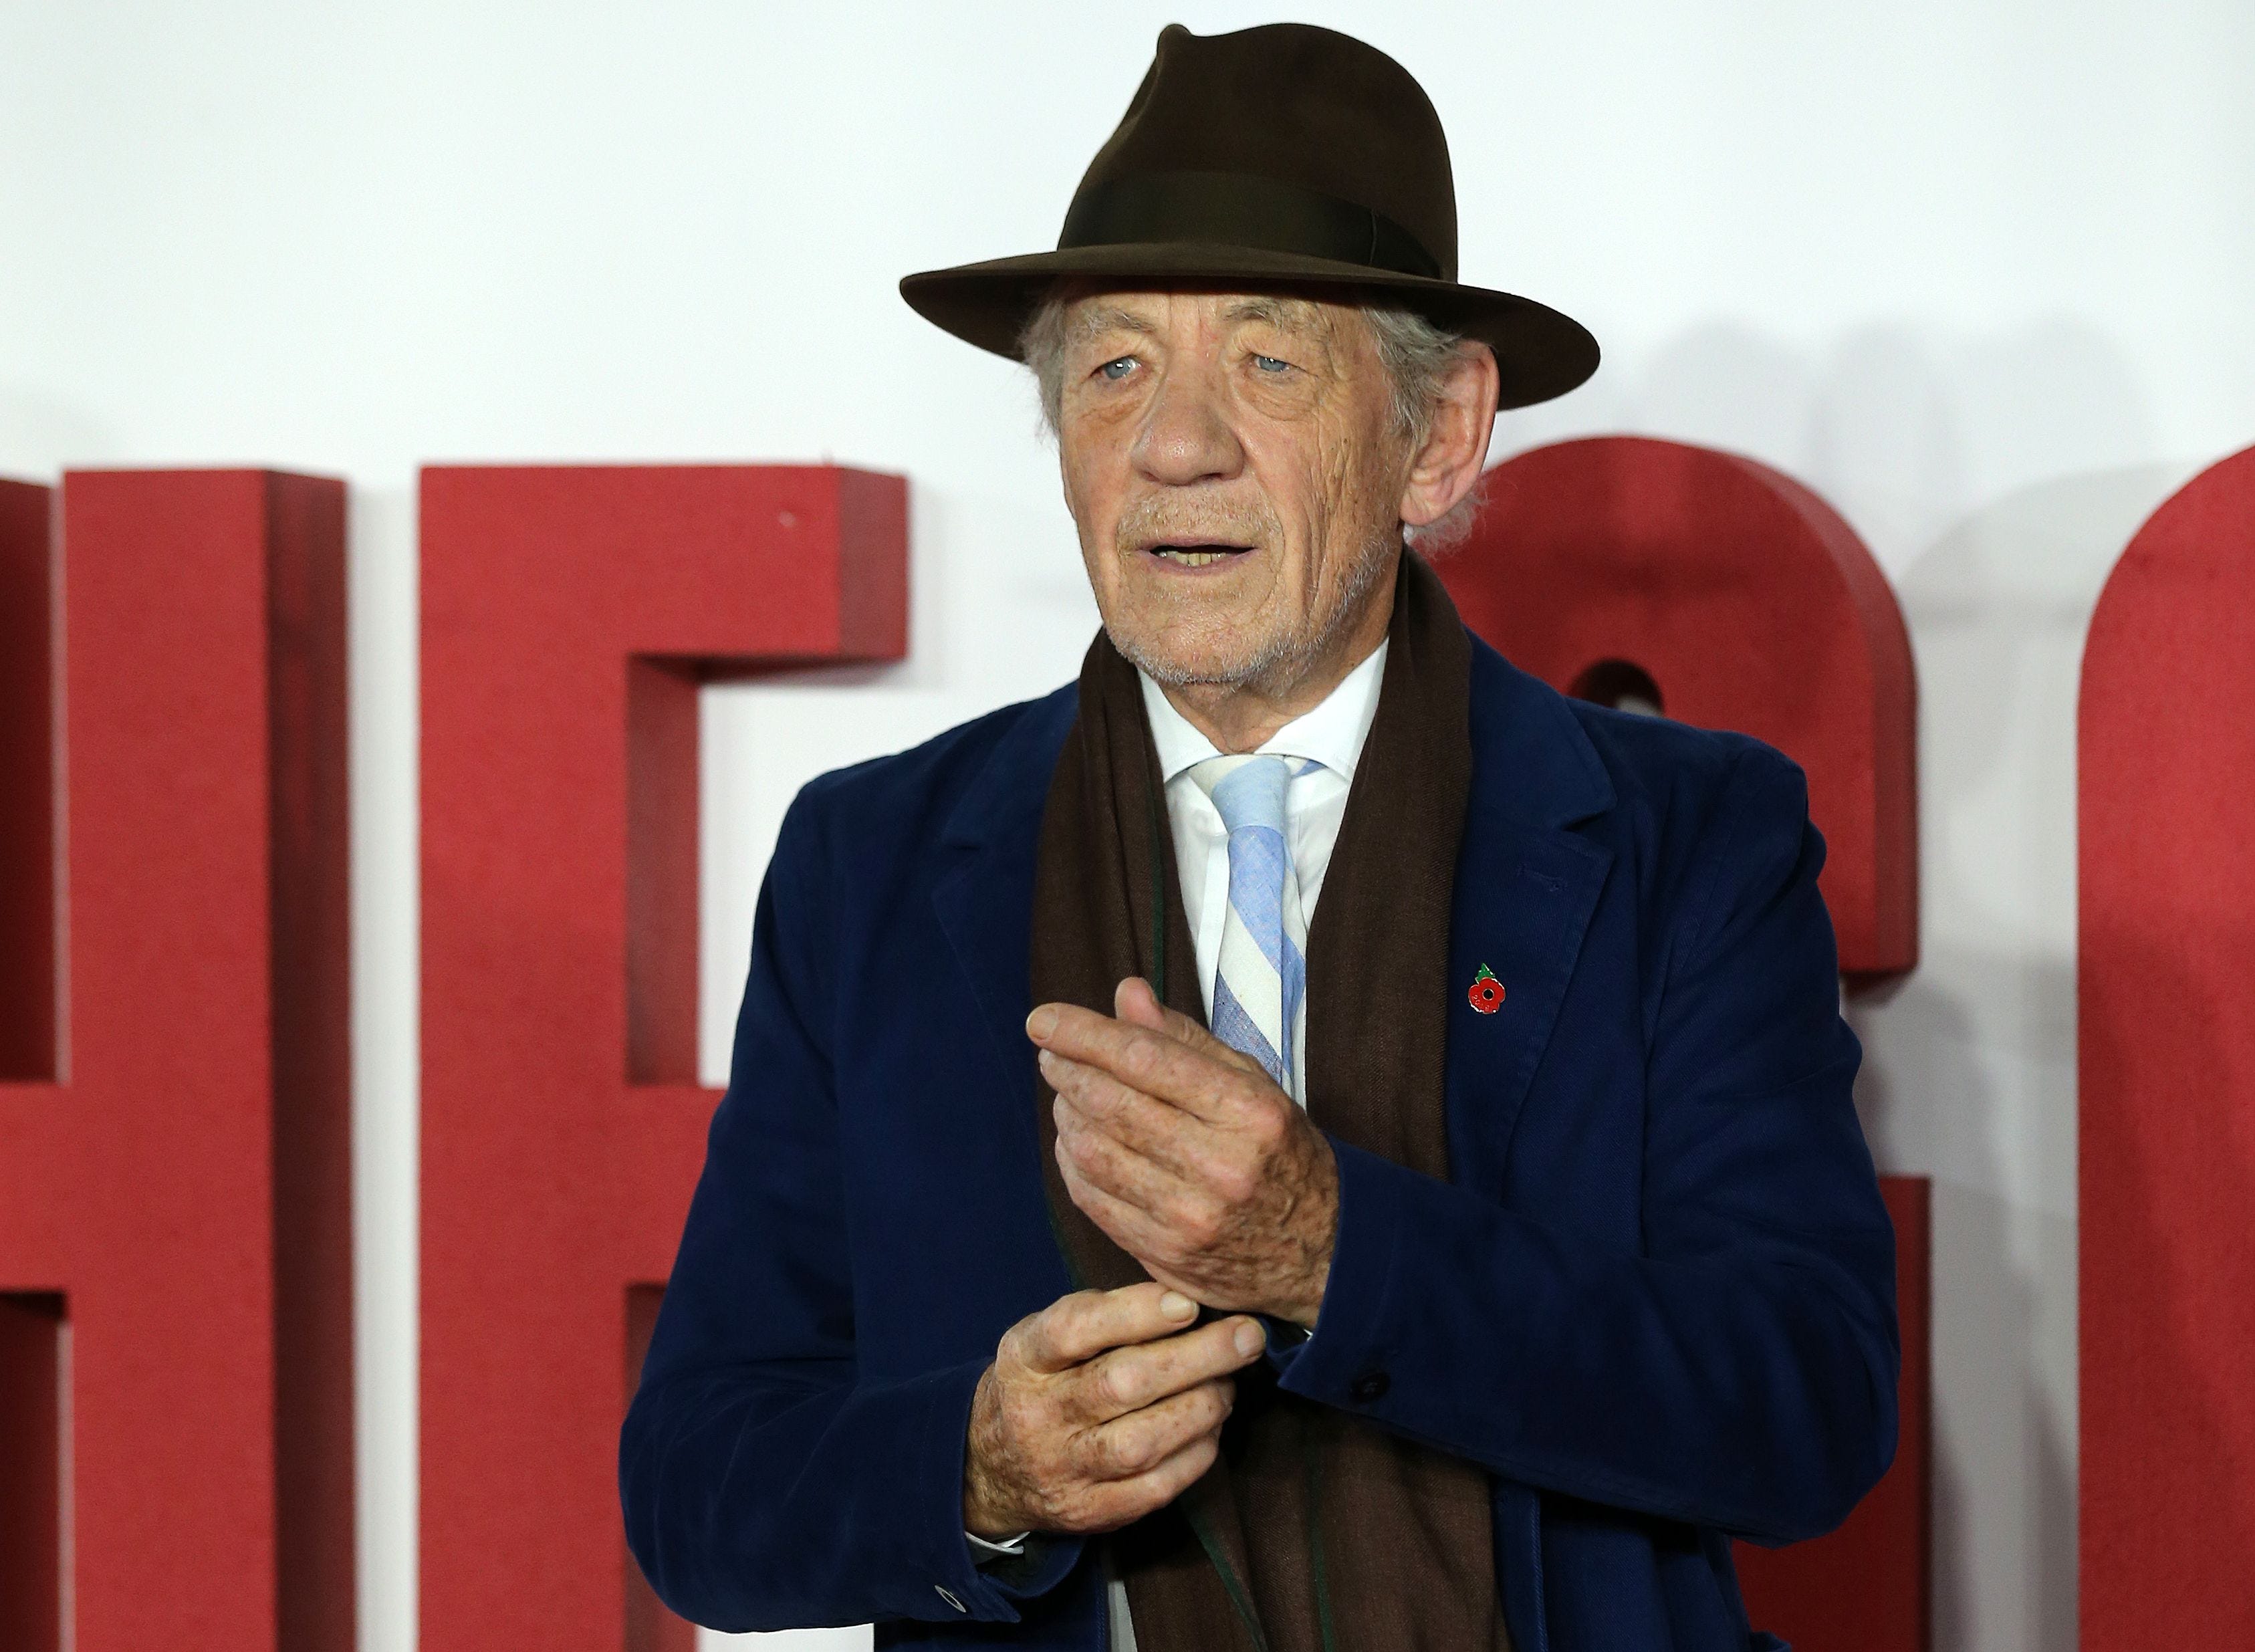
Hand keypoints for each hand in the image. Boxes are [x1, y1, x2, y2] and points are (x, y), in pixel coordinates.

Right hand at [963, 1282, 1264, 1536]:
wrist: (992, 1469)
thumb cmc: (1043, 1383)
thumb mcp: (1046, 1338)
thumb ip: (1103, 1316)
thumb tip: (1188, 1299)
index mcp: (1025, 1358)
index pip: (1072, 1330)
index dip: (1134, 1314)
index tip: (1188, 1303)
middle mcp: (1038, 1414)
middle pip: (1120, 1384)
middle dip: (1196, 1358)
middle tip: (1247, 1337)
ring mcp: (1063, 1469)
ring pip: (1141, 1442)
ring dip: (1202, 1407)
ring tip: (1229, 1383)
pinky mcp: (1089, 1512)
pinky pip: (1154, 1488)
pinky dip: (1195, 1455)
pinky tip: (1212, 1429)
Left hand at [1031, 978, 1339, 1325]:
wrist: (1323, 1252)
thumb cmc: (1284, 1154)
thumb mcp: (1254, 1085)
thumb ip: (1187, 1040)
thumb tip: (1126, 994)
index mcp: (1248, 1112)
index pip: (1144, 1059)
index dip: (1083, 1035)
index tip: (1043, 1019)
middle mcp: (1219, 1165)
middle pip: (1110, 1105)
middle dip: (1066, 1070)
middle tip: (1052, 1053)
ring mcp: (1188, 1217)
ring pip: (1092, 1152)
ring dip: (1066, 1115)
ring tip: (1068, 1094)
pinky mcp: (1165, 1254)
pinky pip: (1093, 1200)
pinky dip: (1072, 1163)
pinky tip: (1077, 1141)